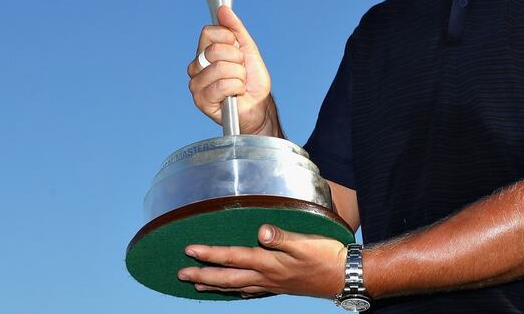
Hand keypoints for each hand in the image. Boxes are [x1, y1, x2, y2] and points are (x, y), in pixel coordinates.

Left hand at [177, 225, 346, 298]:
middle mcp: (266, 276)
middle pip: (228, 277)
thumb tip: (261, 231)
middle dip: (202, 275)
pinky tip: (235, 292)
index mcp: (269, 263)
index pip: (233, 257)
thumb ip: (281, 237)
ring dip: (215, 285)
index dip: (210, 254)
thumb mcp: (305, 242)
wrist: (343, 275)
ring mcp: (272, 285)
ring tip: (197, 285)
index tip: (189, 250)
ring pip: (236, 286)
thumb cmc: (325, 256)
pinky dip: (237, 291)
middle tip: (181, 274)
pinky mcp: (280, 287)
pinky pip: (251, 291)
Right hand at [187, 6, 279, 135]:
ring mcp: (196, 84)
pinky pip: (223, 85)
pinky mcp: (201, 100)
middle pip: (215, 50)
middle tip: (240, 71)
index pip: (209, 32)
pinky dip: (237, 88)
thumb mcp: (248, 48)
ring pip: (221, 68)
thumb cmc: (252, 80)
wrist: (259, 105)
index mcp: (204, 52)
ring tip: (239, 83)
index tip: (238, 50)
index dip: (229, 39)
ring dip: (239, 76)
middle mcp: (196, 67)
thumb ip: (235, 29)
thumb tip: (223, 9)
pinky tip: (236, 94)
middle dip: (237, 60)